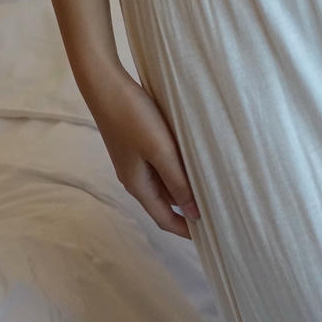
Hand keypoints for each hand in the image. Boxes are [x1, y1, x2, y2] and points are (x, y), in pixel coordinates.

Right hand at [83, 71, 200, 239]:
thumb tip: (193, 213)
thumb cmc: (133, 118)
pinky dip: (177, 170)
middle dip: (186, 211)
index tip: (209, 236)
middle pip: (164, 203)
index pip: (164, 219)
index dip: (185, 230)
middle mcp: (134, 177)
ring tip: (209, 188)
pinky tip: (191, 161)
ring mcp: (134, 160)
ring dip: (183, 189)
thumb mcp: (160, 151)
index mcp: (138, 185)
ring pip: (163, 183)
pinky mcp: (136, 144)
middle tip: (216, 212)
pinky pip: (160, 166)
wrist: (105, 85)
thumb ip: (178, 181)